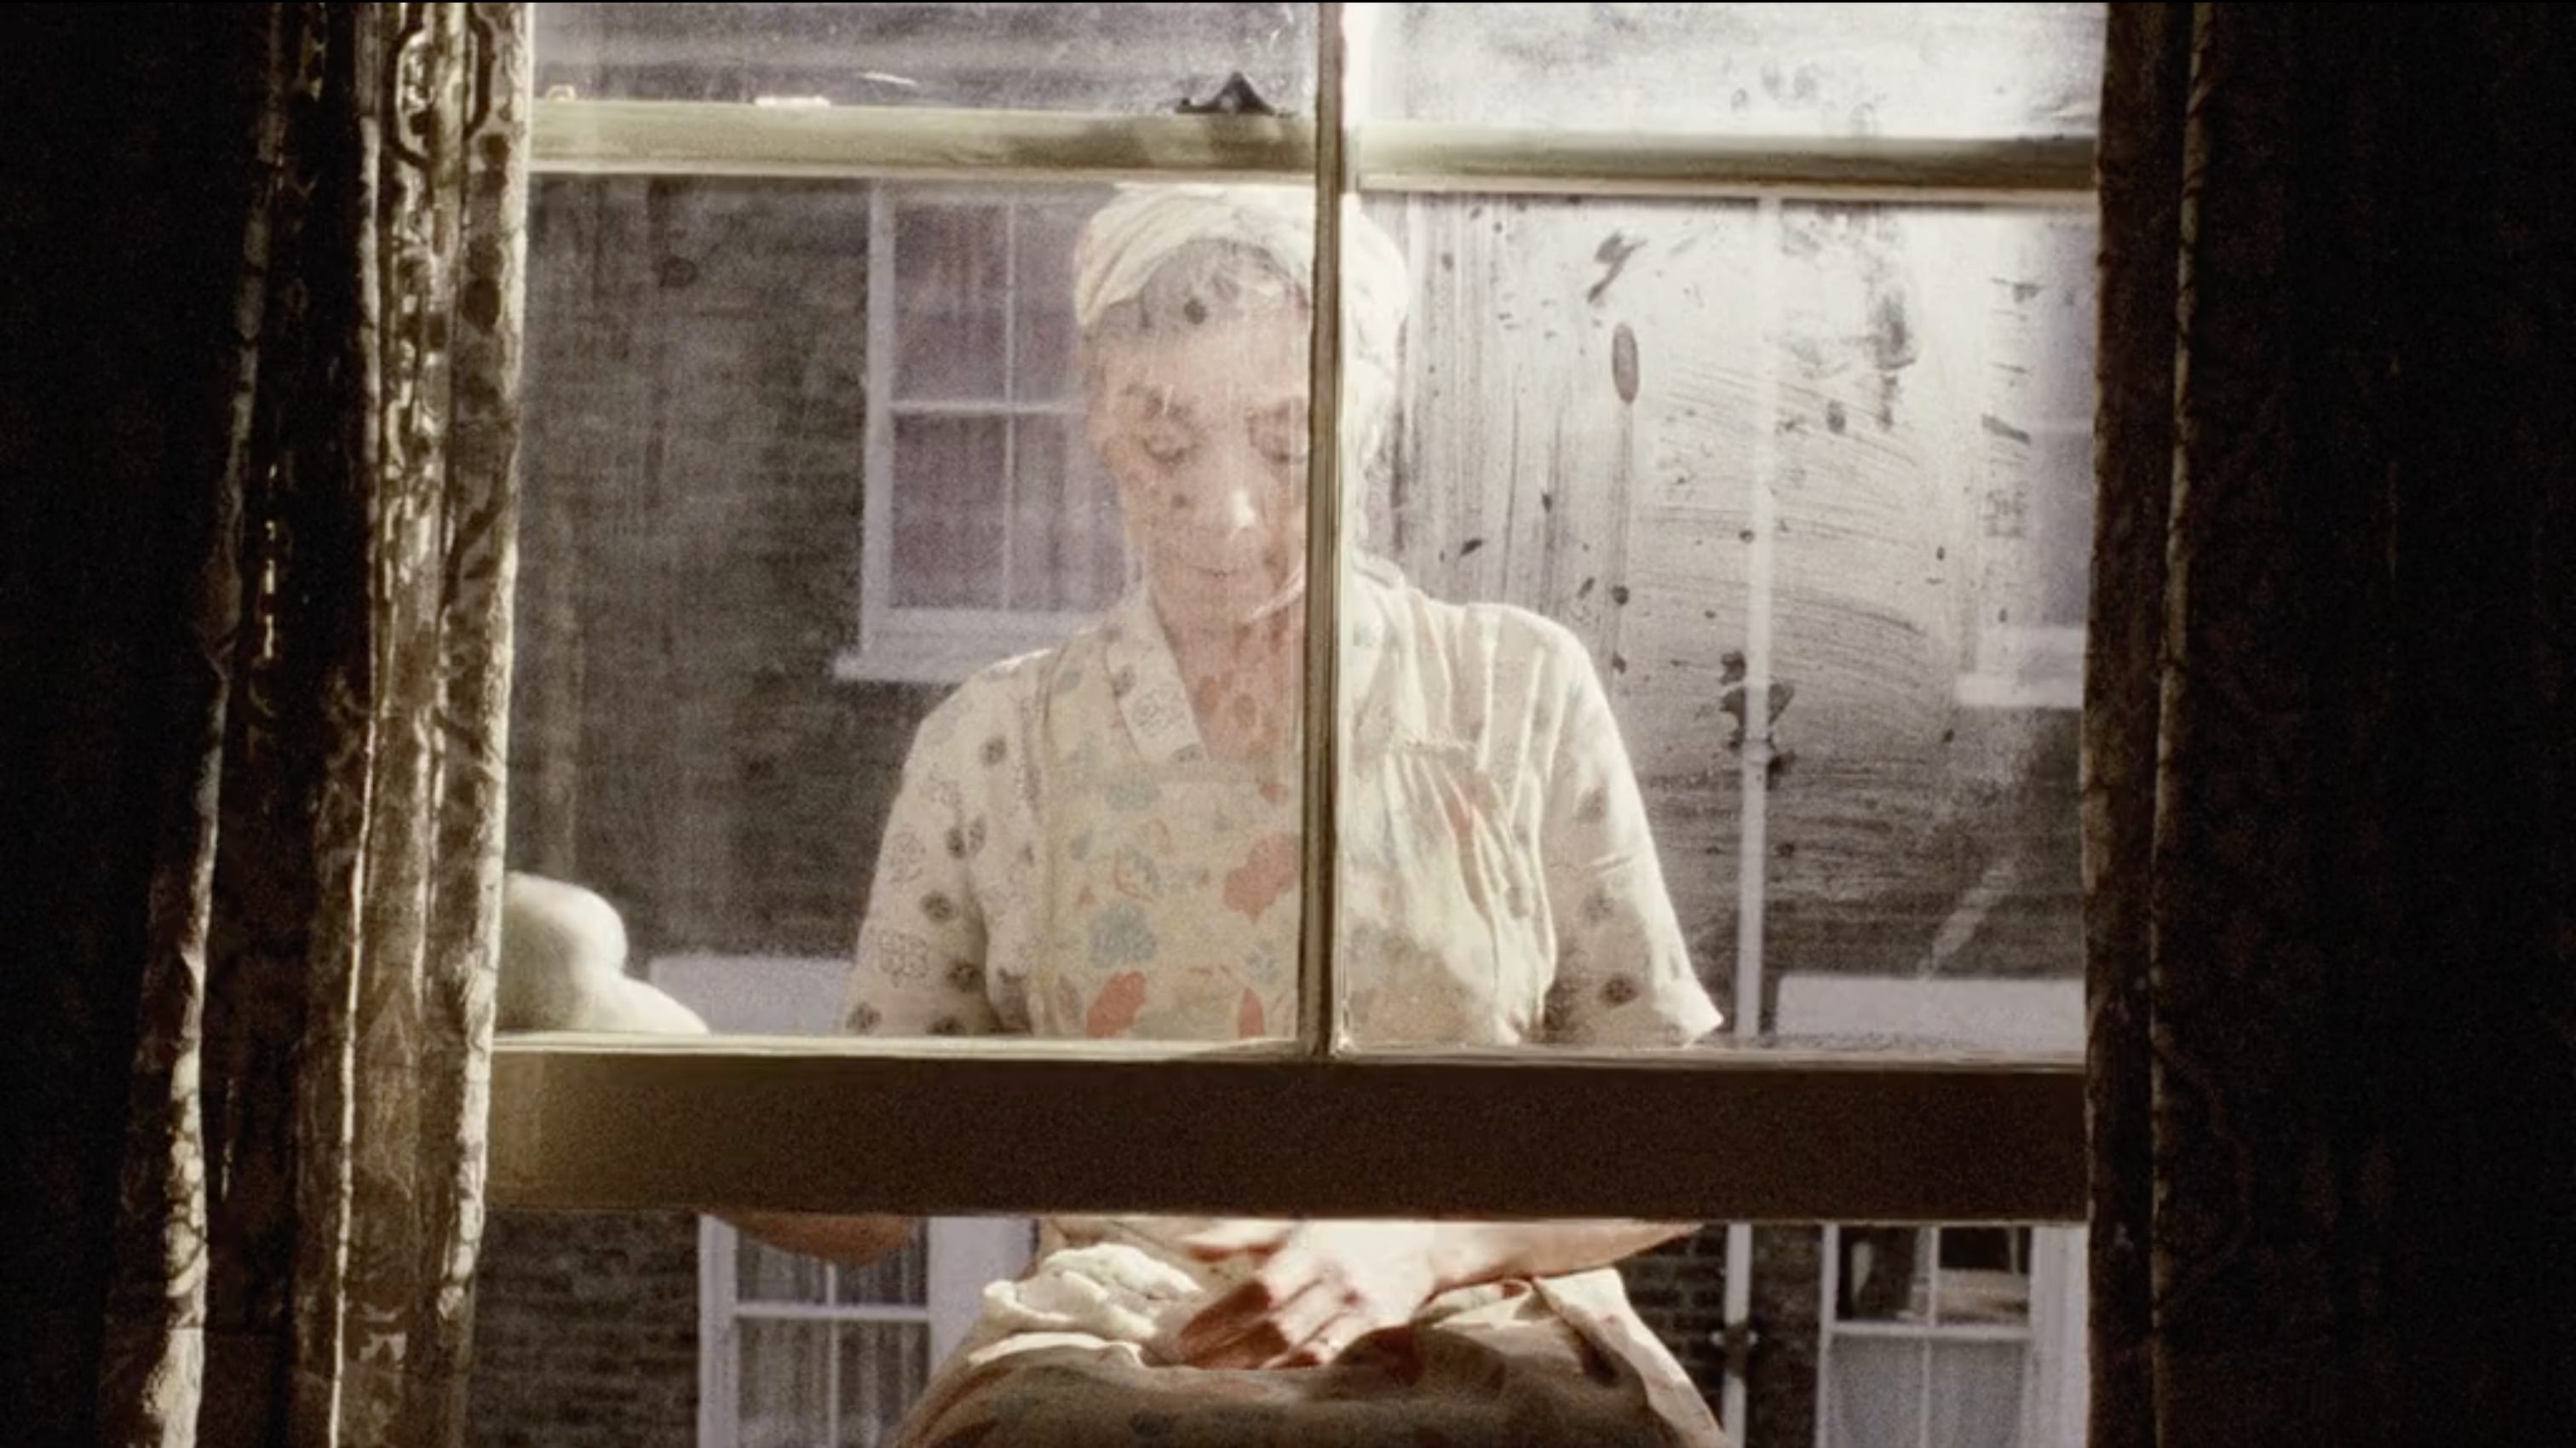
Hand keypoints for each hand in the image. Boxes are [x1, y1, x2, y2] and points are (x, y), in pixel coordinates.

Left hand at [1169, 1220, 1443, 1368]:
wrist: (1425, 1238)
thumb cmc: (1344, 1226)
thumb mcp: (1293, 1220)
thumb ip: (1240, 1233)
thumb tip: (1188, 1245)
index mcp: (1313, 1248)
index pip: (1261, 1289)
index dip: (1223, 1316)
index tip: (1187, 1337)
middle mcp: (1338, 1282)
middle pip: (1281, 1328)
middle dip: (1234, 1353)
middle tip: (1194, 1370)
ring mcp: (1363, 1311)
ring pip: (1310, 1353)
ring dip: (1267, 1372)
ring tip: (1227, 1387)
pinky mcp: (1382, 1333)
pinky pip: (1342, 1364)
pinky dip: (1309, 1380)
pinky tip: (1278, 1392)